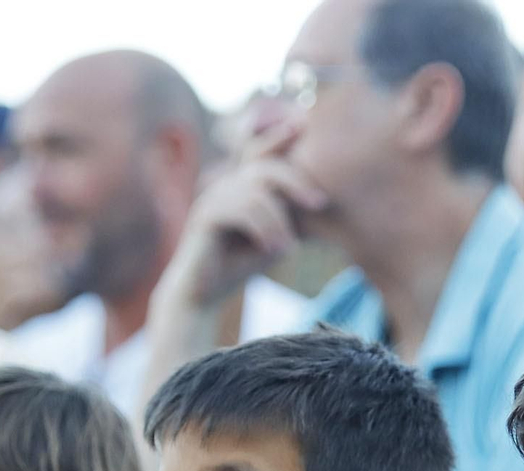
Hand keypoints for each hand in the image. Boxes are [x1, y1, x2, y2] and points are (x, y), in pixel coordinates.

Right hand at [154, 120, 327, 311]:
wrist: (204, 293)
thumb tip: (316, 200)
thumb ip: (289, 216)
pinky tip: (274, 250)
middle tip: (319, 203)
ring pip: (257, 193)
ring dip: (279, 222)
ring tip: (286, 249)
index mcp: (241, 186)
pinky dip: (264, 229)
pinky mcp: (204, 215)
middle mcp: (225, 184)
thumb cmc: (240, 265)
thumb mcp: (275, 238)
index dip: (277, 137)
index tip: (302, 124)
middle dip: (295, 181)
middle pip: (264, 167)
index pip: (260, 153)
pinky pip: (243, 210)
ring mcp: (212, 197)